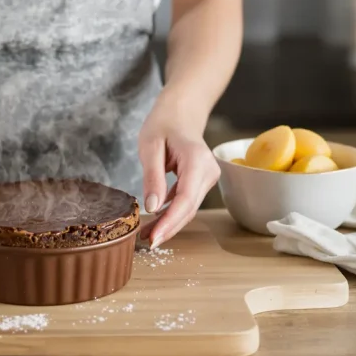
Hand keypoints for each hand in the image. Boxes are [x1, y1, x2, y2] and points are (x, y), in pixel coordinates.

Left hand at [137, 98, 219, 248]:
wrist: (181, 112)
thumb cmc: (163, 124)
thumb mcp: (150, 147)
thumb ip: (152, 177)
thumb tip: (153, 208)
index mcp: (197, 161)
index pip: (186, 199)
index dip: (170, 222)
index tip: (154, 237)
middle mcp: (208, 171)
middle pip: (189, 208)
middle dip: (169, 228)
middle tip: (147, 242)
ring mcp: (208, 177)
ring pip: (189, 208)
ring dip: (170, 223)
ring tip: (147, 235)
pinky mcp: (202, 181)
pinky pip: (187, 202)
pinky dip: (172, 213)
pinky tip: (155, 222)